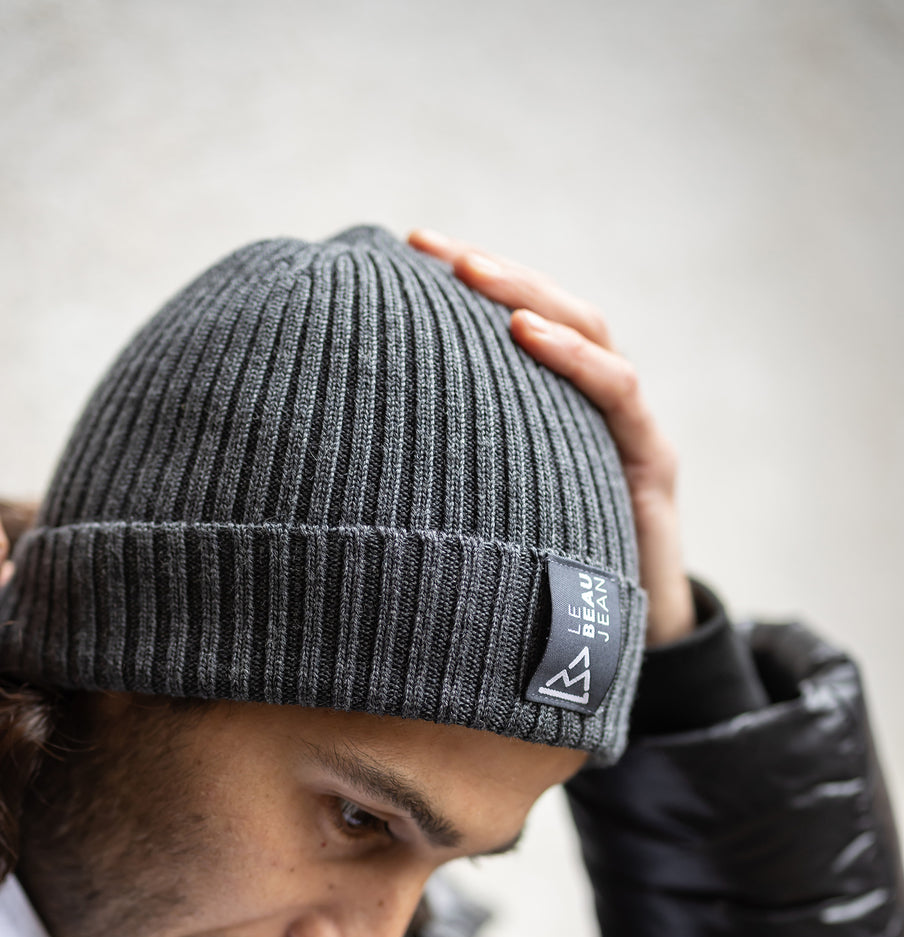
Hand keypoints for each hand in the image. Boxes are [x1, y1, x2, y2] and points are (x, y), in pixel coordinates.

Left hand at [408, 230, 694, 646]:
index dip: (465, 285)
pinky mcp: (651, 464)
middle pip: (547, 313)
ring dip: (530, 296)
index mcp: (549, 417)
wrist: (618, 653)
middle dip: (490, 271)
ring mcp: (626, 431)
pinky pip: (616, 395)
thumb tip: (322, 470)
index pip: (512, 326)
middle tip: (427, 245)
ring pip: (589, 334)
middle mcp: (589, 411)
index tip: (402, 251)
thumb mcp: (475, 527)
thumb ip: (433, 489)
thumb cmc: (536, 591)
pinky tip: (527, 335)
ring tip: (473, 273)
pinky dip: (576, 359)